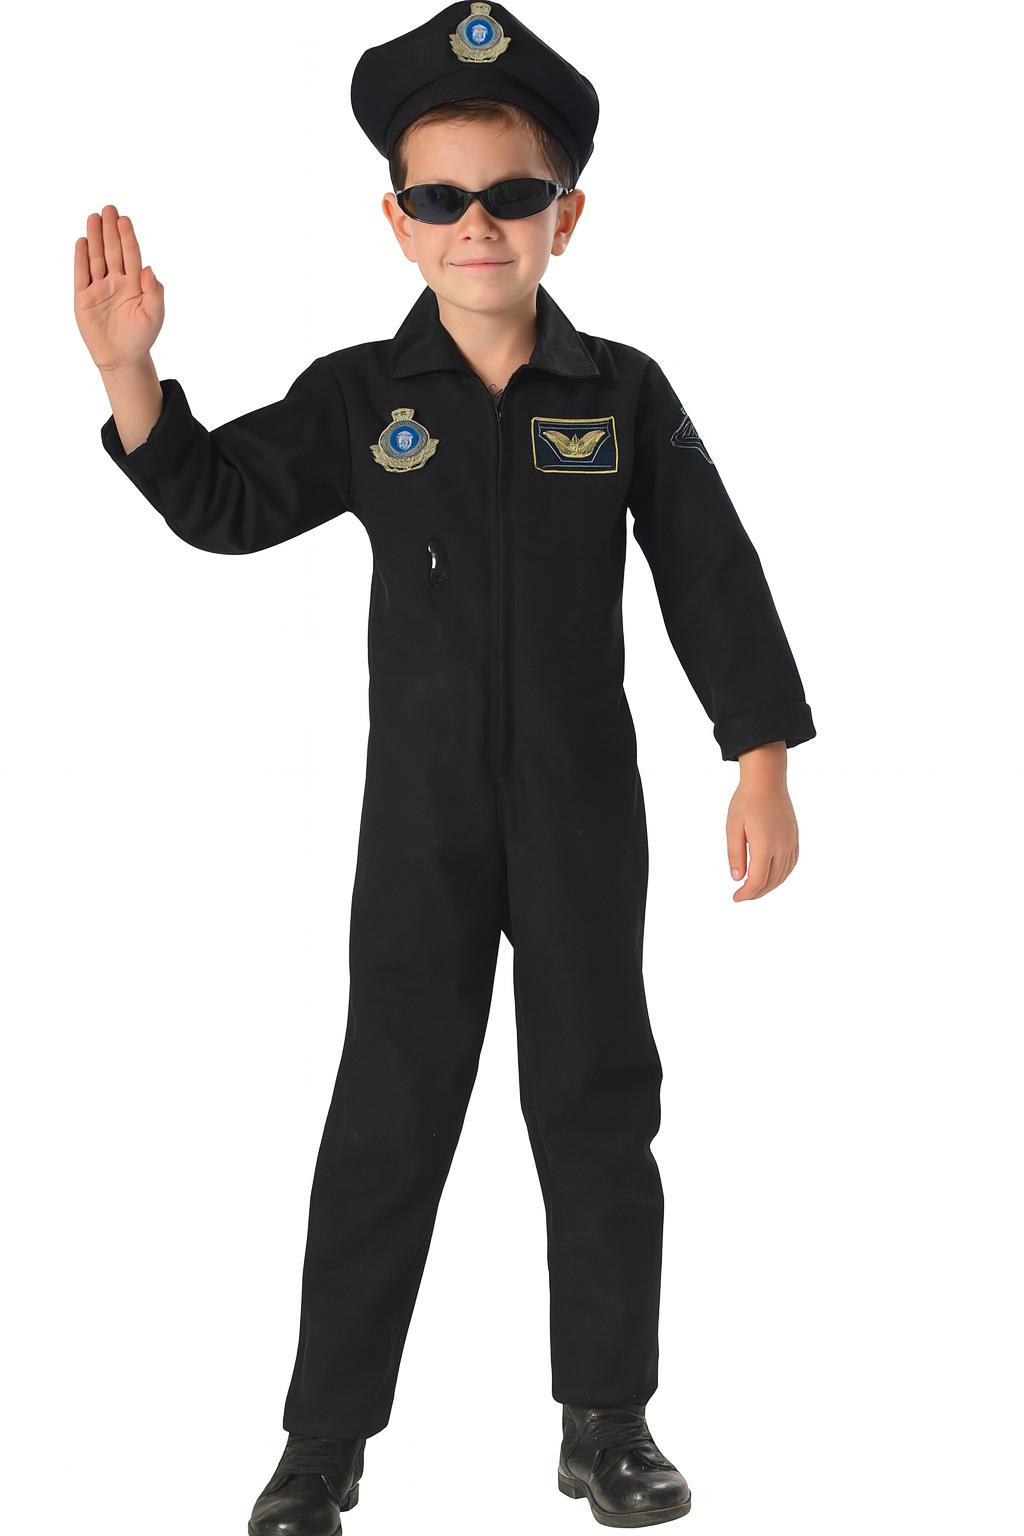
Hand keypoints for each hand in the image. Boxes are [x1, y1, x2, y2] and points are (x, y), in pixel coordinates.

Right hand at [74, 204, 163, 370]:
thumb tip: (149, 269)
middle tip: (108, 208)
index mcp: (135, 284)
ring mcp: (99, 288)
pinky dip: (81, 258)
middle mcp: (117, 281)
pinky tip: (83, 242)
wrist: (121, 358)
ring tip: (94, 217)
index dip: (128, 237)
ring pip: (96, 258)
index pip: (131, 255)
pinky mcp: (83, 297)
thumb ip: (155, 292)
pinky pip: (81, 274)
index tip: (124, 220)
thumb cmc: (141, 337)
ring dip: (95, 238)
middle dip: (110, 230)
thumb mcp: (154, 316)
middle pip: (113, 251)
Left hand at [726, 741, 799, 900]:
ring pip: (783, 874)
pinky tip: (773, 876)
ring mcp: (791, 842)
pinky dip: (782, 875)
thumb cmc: (746, 801)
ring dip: (770, 886)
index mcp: (765, 845)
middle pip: (772, 881)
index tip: (736, 898)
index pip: (758, 880)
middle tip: (743, 895)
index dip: (747, 893)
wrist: (767, 781)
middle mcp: (782, 846)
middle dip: (757, 893)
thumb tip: (737, 878)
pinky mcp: (795, 837)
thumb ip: (735, 855)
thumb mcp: (733, 828)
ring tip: (755, 889)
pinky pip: (792, 863)